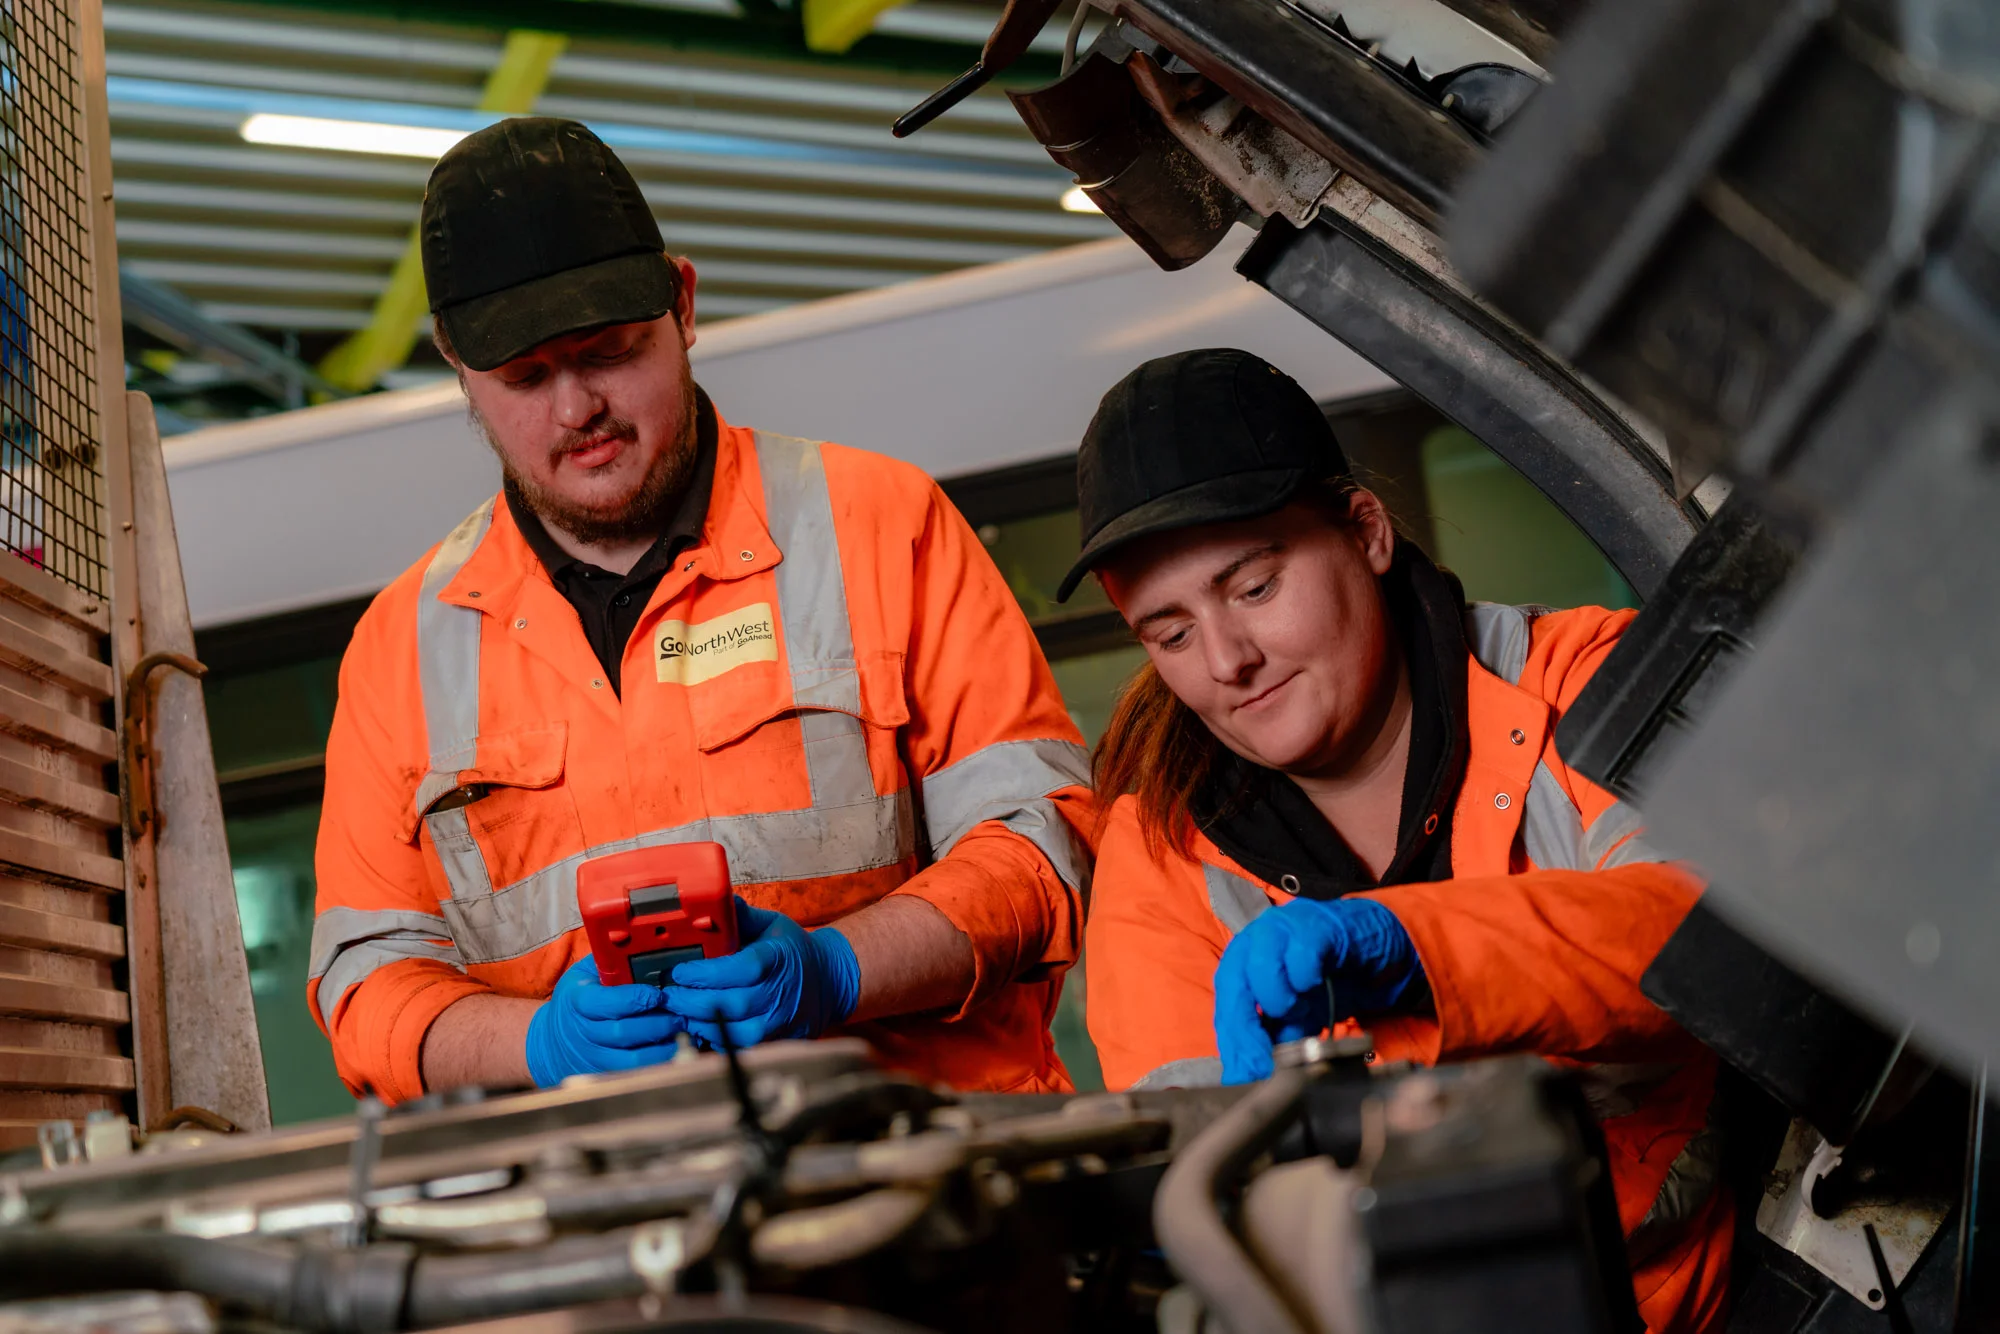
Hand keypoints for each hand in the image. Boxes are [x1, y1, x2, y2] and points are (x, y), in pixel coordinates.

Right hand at [524, 957, 684, 1087]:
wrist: (552, 1040)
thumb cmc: (578, 999)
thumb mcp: (585, 974)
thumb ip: (609, 961)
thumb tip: (640, 942)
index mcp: (578, 1000)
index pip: (606, 1002)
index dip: (635, 999)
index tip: (658, 994)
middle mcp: (583, 1031)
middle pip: (623, 1032)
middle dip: (657, 1023)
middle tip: (680, 1015)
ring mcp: (593, 1056)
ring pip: (631, 1059)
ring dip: (661, 1047)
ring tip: (681, 1033)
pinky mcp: (603, 1074)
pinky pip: (634, 1075)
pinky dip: (656, 1065)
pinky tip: (673, 1052)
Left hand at [662, 898, 860, 1048]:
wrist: (829, 980)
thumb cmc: (793, 951)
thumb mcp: (771, 924)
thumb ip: (740, 916)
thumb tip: (712, 901)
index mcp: (779, 957)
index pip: (743, 967)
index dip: (708, 973)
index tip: (680, 972)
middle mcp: (783, 991)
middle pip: (734, 1004)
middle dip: (694, 1002)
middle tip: (668, 996)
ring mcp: (783, 1020)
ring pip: (739, 1032)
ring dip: (703, 1025)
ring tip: (680, 1015)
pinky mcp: (781, 1040)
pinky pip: (746, 1049)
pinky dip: (720, 1042)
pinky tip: (702, 1030)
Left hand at [1213, 896, 1422, 1084]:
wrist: (1370, 948)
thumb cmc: (1326, 979)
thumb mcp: (1297, 1016)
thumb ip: (1276, 1038)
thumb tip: (1251, 1072)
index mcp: (1243, 962)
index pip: (1226, 1002)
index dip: (1234, 1040)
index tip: (1245, 1072)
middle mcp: (1254, 940)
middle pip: (1233, 983)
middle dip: (1247, 1029)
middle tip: (1266, 1060)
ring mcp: (1281, 928)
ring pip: (1262, 968)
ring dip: (1281, 1000)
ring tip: (1301, 1009)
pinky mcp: (1313, 924)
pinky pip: (1301, 954)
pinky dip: (1306, 978)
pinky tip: (1317, 983)